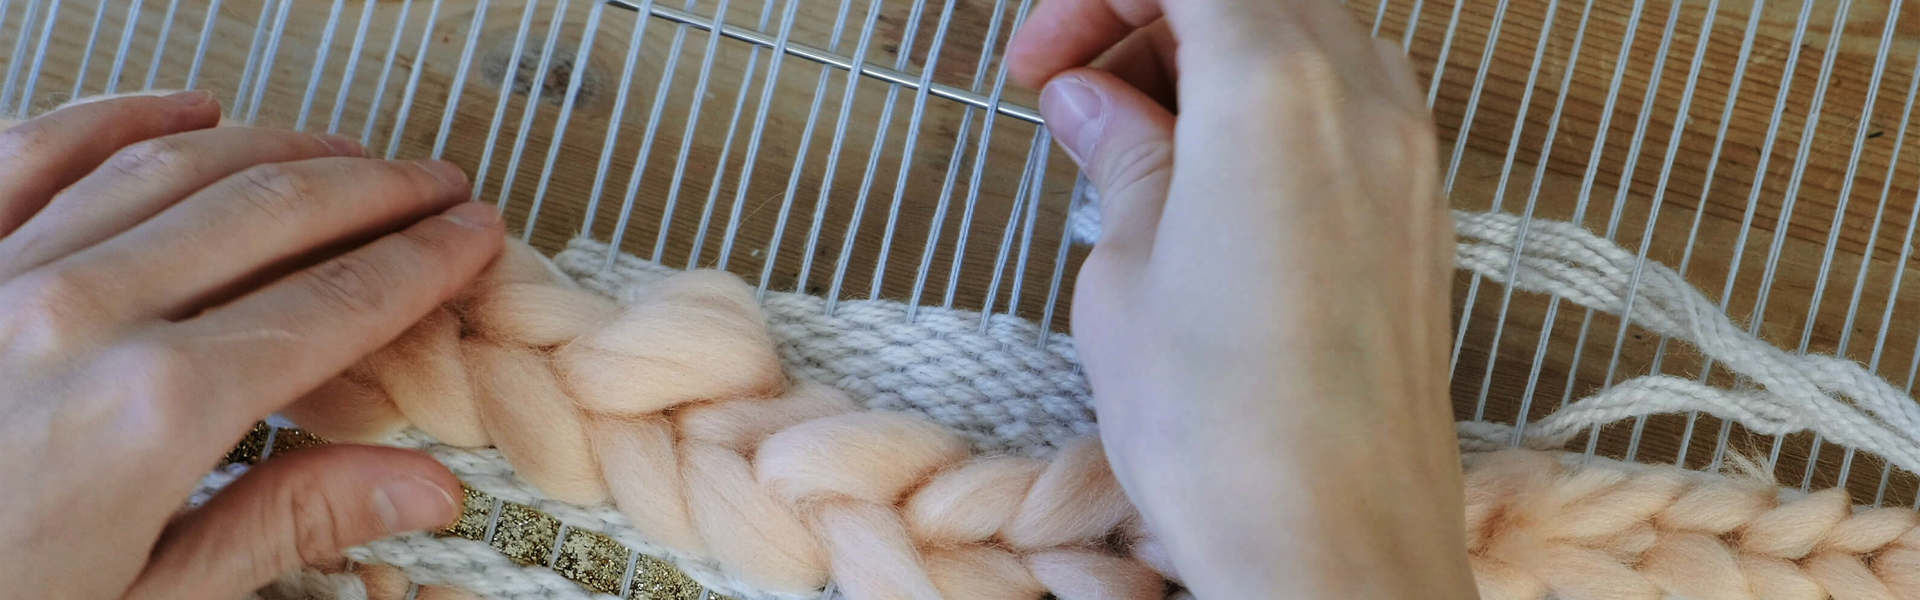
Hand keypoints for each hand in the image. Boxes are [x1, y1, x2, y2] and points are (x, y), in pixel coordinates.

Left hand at [0, 92, 503, 598]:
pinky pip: (36, 153)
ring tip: (346, 152)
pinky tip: (183, 109)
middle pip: (273, 212)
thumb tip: (419, 484)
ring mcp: (0, 274)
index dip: (423, 262)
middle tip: (437, 183)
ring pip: (171, 165)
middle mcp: (81, 317)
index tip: (472, 238)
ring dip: (278, 147)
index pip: (336, 302)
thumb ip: (283, 525)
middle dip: (376, 189)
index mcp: (153, 409)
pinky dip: (120, 118)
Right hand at [1007, 1, 1472, 597]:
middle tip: (1072, 87)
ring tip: (1130, 140)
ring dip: (1210, 57)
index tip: (1042, 60)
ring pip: (1306, 36)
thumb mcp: (1124, 275)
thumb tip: (1091, 103)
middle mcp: (1362, 99)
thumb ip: (1118, 158)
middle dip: (1150, 16)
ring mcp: (1406, 157)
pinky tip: (1203, 183)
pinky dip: (1266, 108)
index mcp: (1275, 88)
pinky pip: (1343, 105)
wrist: (1336, 553)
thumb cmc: (1224, 429)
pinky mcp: (1420, 217)